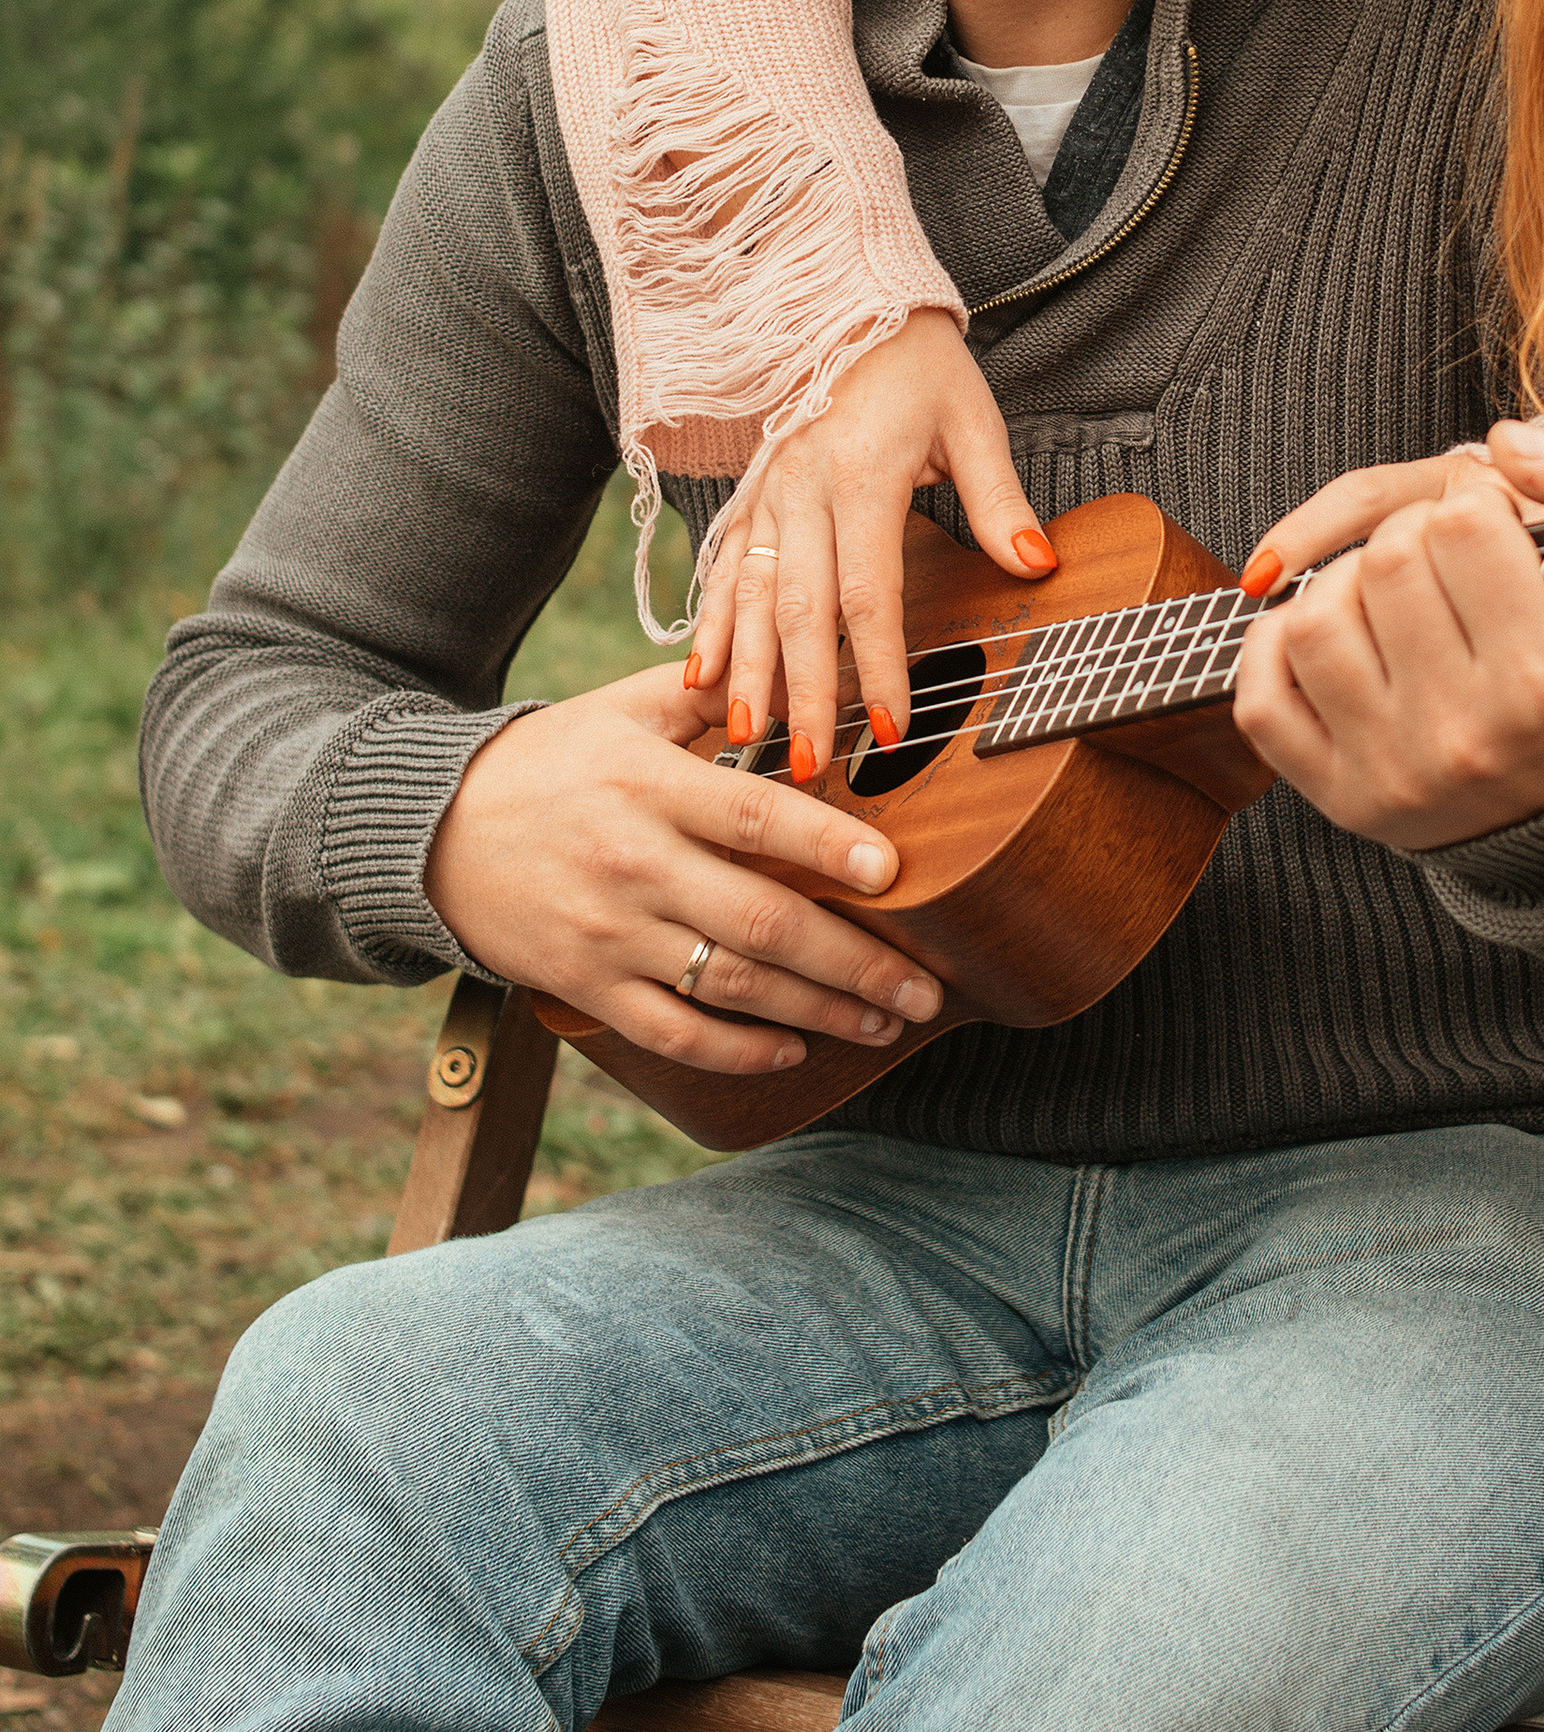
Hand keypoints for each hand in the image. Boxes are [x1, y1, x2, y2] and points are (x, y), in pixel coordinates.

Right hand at [422, 661, 942, 1077]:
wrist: (428, 830)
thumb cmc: (551, 761)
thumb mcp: (624, 708)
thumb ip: (714, 697)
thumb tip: (812, 681)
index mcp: (650, 785)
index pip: (754, 818)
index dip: (828, 847)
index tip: (895, 871)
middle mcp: (633, 863)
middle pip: (762, 923)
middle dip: (857, 962)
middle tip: (927, 988)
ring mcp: (608, 932)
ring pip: (730, 986)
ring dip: (820, 1011)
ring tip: (886, 1019)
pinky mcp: (584, 986)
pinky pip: (672, 1032)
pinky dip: (738, 1049)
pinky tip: (795, 1047)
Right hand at [685, 314, 1053, 780]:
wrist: (843, 302)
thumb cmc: (917, 364)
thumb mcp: (972, 419)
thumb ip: (998, 499)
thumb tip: (1036, 564)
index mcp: (860, 474)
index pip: (869, 592)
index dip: (879, 666)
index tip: (887, 730)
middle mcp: (801, 491)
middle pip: (801, 612)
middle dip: (805, 695)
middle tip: (809, 767)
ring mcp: (766, 497)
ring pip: (752, 600)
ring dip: (749, 674)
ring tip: (748, 739)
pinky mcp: (748, 500)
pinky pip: (722, 571)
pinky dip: (709, 626)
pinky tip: (700, 676)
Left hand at [1231, 425, 1543, 851]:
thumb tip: (1506, 444)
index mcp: (1543, 679)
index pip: (1462, 525)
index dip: (1475, 505)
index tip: (1495, 531)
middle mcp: (1466, 735)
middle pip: (1385, 561)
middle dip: (1412, 535)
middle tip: (1446, 561)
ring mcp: (1394, 772)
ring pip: (1312, 620)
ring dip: (1342, 584)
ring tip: (1391, 595)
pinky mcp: (1339, 797)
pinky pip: (1261, 699)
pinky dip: (1277, 648)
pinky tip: (1337, 637)